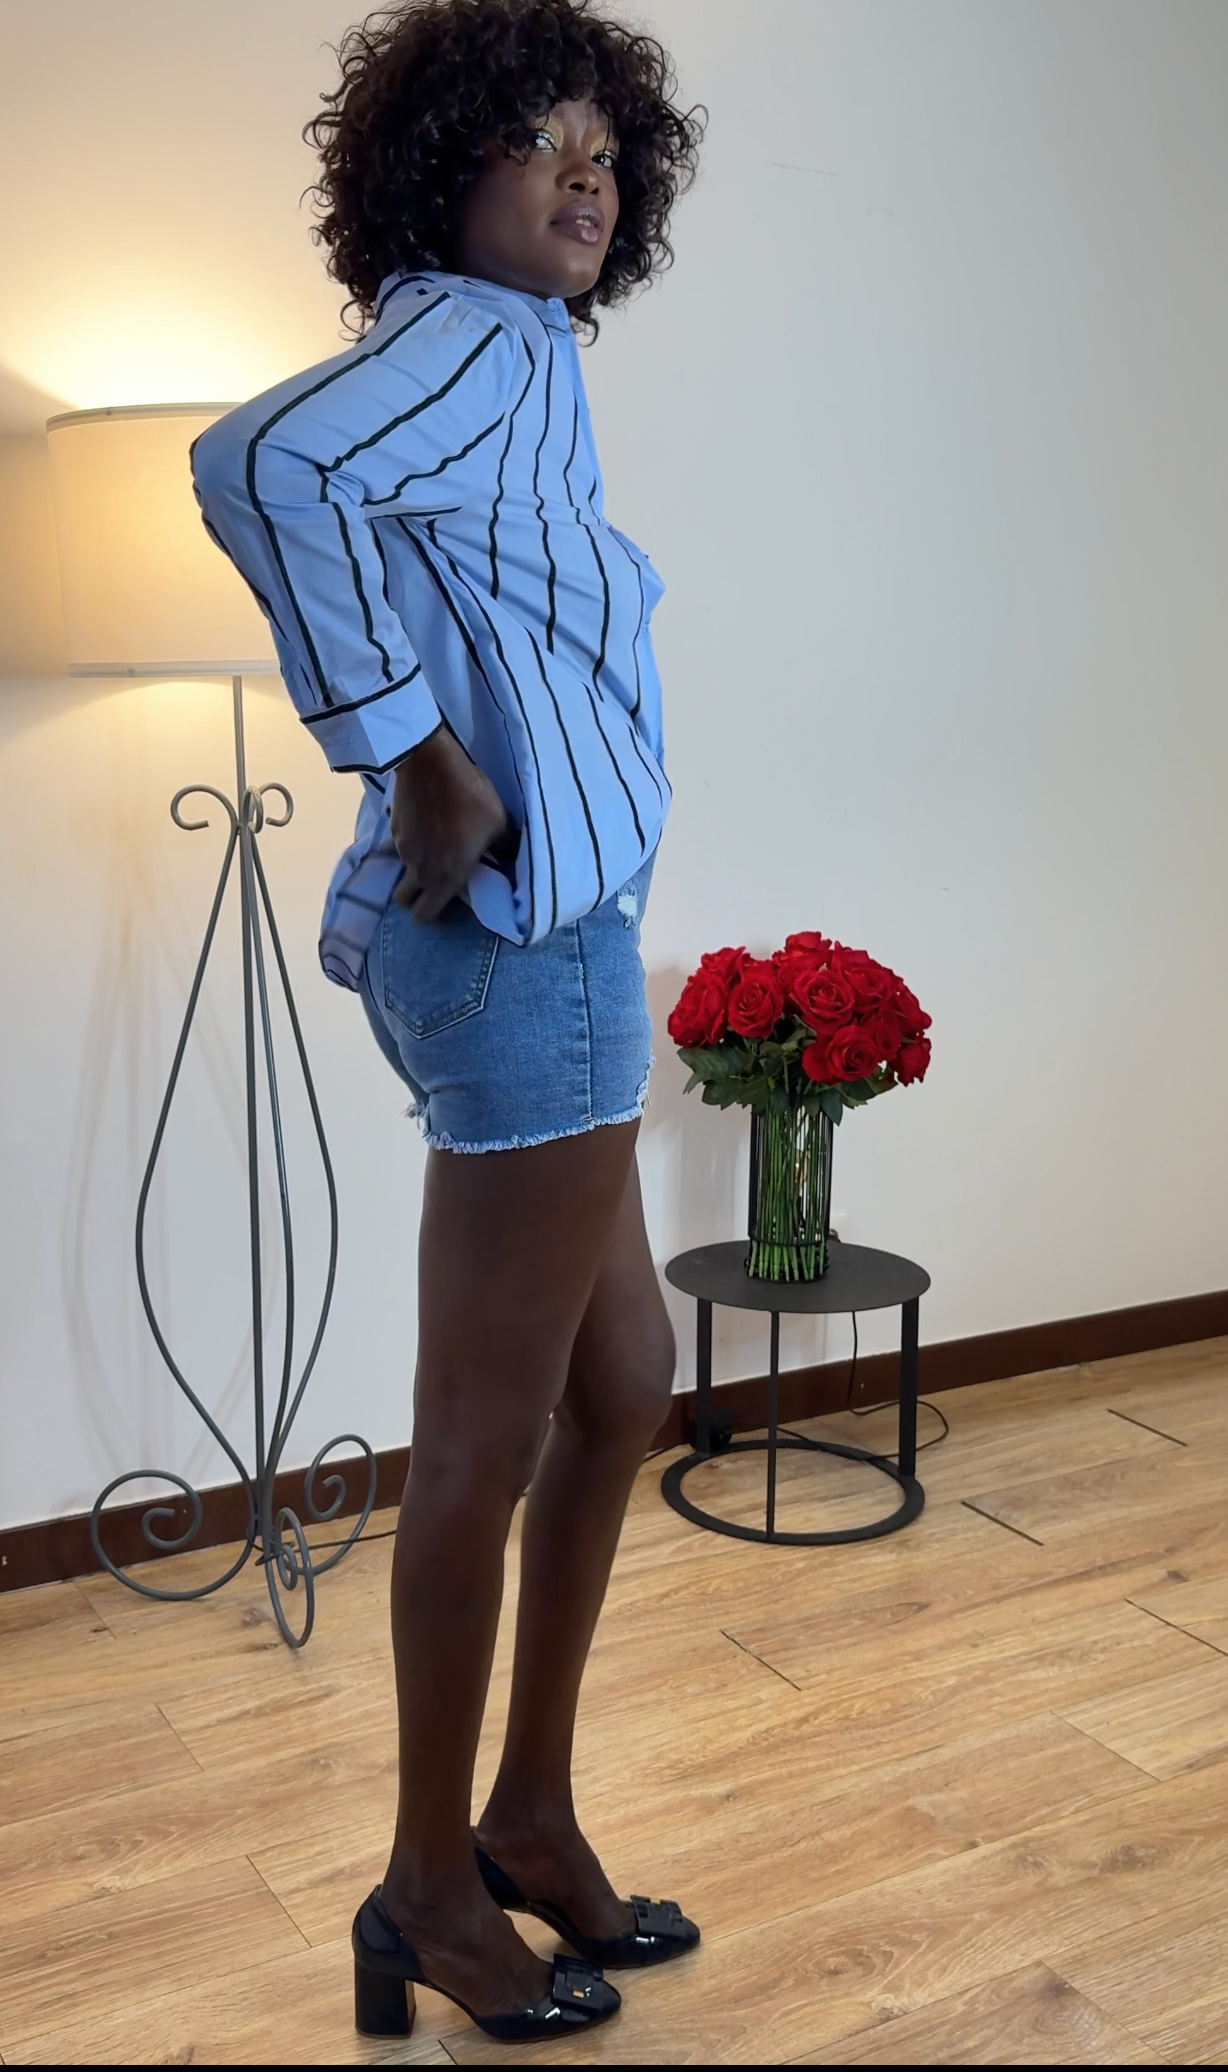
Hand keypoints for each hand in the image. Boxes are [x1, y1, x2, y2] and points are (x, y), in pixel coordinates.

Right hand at [389, 725, 511, 922]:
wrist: (430, 763)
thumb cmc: (470, 798)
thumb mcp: (498, 824)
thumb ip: (503, 848)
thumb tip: (508, 859)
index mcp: (445, 877)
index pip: (426, 915)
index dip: (434, 911)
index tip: (448, 898)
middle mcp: (419, 870)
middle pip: (404, 900)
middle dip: (415, 896)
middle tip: (434, 879)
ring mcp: (401, 849)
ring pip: (403, 870)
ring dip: (416, 865)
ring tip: (436, 843)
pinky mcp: (393, 828)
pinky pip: (400, 846)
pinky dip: (411, 841)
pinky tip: (426, 822)